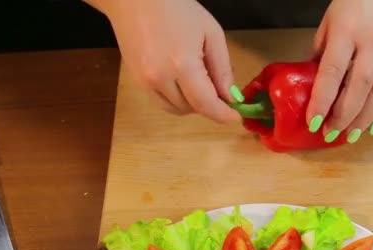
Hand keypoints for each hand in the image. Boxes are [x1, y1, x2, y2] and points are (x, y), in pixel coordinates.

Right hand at [86, 0, 240, 121]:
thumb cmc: (177, 8)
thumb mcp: (211, 33)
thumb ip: (222, 69)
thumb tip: (230, 97)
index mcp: (182, 65)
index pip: (206, 104)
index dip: (223, 114)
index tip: (235, 117)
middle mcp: (160, 78)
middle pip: (192, 109)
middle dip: (209, 104)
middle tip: (219, 88)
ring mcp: (145, 82)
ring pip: (176, 110)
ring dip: (192, 104)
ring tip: (199, 82)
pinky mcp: (137, 81)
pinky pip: (162, 102)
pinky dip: (176, 99)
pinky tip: (183, 82)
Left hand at [306, 0, 372, 142]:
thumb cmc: (358, 0)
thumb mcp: (331, 18)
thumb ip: (321, 49)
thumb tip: (309, 80)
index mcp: (347, 32)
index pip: (332, 72)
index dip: (322, 100)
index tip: (312, 121)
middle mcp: (371, 45)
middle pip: (358, 88)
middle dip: (343, 115)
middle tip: (329, 133)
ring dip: (363, 119)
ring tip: (349, 136)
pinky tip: (369, 125)